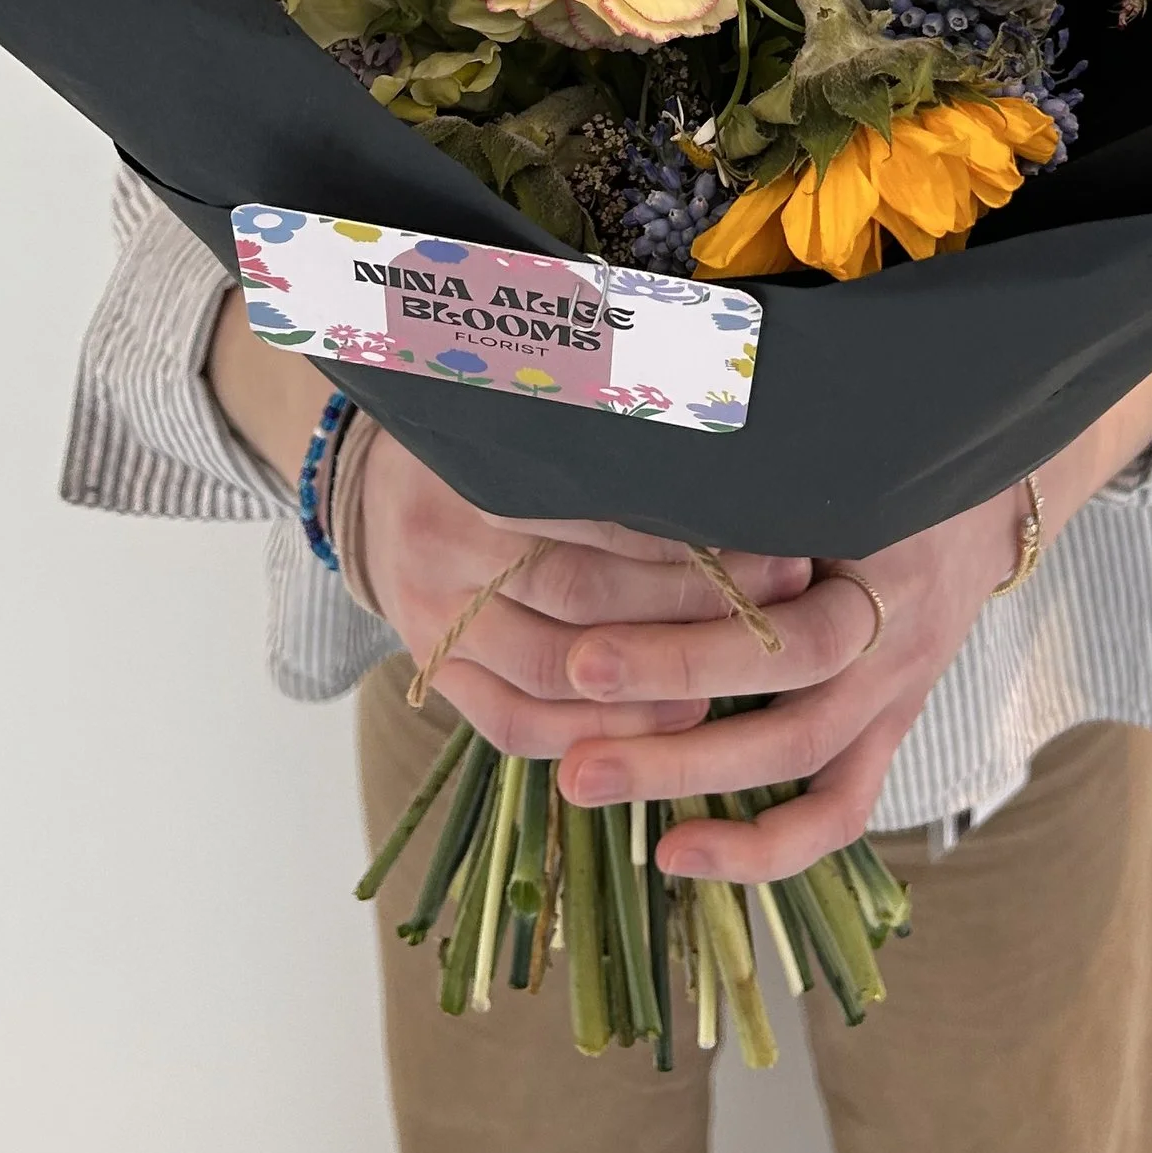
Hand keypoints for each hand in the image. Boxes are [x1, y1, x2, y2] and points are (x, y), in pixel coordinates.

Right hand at [351, 428, 813, 760]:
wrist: (375, 490)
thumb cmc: (484, 447)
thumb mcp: (532, 419)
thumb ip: (607, 449)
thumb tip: (731, 475)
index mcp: (476, 470)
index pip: (602, 517)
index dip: (692, 538)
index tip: (772, 542)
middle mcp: (445, 545)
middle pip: (584, 593)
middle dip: (690, 607)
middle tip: (776, 603)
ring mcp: (431, 617)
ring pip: (553, 669)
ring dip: (650, 684)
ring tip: (731, 677)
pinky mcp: (431, 671)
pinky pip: (512, 724)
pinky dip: (592, 733)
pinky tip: (664, 721)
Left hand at [553, 360, 1151, 881]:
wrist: (987, 502)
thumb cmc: (884, 461)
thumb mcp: (828, 457)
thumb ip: (747, 485)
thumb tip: (619, 491)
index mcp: (879, 555)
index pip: (784, 624)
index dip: (684, 649)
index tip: (581, 654)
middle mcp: (894, 633)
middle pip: (788, 698)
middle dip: (669, 716)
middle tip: (568, 733)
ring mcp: (897, 689)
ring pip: (806, 761)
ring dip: (692, 778)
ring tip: (584, 783)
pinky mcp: (890, 729)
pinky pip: (839, 809)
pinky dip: (765, 847)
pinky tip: (678, 856)